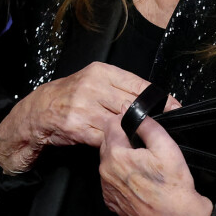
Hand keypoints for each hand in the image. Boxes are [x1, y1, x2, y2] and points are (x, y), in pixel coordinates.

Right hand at [0, 62, 180, 174]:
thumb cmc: (71, 95)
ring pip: (120, 121)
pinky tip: (123, 145)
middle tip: (166, 125)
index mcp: (101, 71)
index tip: (174, 107)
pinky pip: (106, 137)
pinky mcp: (78, 125)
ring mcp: (85, 105)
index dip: (158, 98)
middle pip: (132, 104)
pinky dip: (117, 142)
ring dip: (135, 132)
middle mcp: (94, 85)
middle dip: (151, 117)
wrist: (40, 110)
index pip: (137, 84)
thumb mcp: (94, 81)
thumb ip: (119, 88)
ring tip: (146, 137)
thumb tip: (151, 99)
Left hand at [99, 111, 211, 215]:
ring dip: (120, 156)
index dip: (124, 120)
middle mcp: (106, 172)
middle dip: (122, 138)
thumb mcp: (166, 146)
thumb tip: (129, 108)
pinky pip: (111, 178)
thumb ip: (145, 124)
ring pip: (108, 160)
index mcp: (116, 156)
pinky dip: (120, 174)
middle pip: (107, 141)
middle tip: (143, 145)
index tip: (136, 125)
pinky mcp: (111, 201)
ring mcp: (107, 189)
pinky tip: (138, 177)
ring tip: (142, 162)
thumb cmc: (175, 187)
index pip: (110, 124)